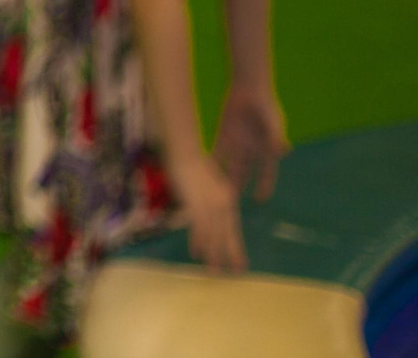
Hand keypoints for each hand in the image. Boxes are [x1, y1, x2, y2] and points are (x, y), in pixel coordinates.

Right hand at [170, 150, 247, 273]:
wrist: (184, 151)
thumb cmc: (193, 162)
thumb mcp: (208, 183)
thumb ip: (209, 199)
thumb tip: (205, 214)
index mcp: (227, 199)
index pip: (233, 229)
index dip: (235, 247)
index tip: (239, 263)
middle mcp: (222, 205)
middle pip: (226, 235)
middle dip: (229, 255)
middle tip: (234, 273)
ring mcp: (209, 205)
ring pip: (213, 235)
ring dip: (213, 254)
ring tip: (214, 271)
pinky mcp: (195, 205)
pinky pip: (198, 227)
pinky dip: (198, 240)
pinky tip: (197, 252)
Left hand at [214, 86, 288, 199]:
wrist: (250, 89)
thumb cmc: (266, 106)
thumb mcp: (273, 123)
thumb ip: (276, 137)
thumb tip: (284, 151)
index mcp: (266, 150)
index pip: (266, 173)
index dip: (264, 186)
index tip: (260, 200)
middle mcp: (251, 150)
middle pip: (244, 173)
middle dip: (238, 187)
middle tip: (230, 204)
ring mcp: (237, 143)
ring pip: (229, 165)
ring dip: (223, 177)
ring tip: (213, 191)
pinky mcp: (224, 134)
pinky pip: (217, 150)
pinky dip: (211, 160)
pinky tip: (201, 171)